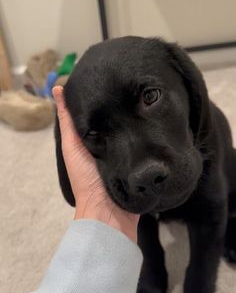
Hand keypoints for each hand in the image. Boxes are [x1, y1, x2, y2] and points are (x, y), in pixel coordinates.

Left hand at [53, 86, 138, 241]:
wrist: (108, 213)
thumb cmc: (86, 180)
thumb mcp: (73, 147)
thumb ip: (68, 122)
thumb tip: (57, 88)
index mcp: (96, 144)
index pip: (102, 117)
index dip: (106, 101)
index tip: (114, 79)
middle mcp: (112, 150)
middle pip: (120, 125)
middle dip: (128, 109)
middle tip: (140, 88)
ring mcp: (128, 159)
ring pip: (135, 136)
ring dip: (142, 123)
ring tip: (153, 101)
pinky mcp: (141, 168)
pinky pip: (148, 151)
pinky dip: (153, 140)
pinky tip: (162, 124)